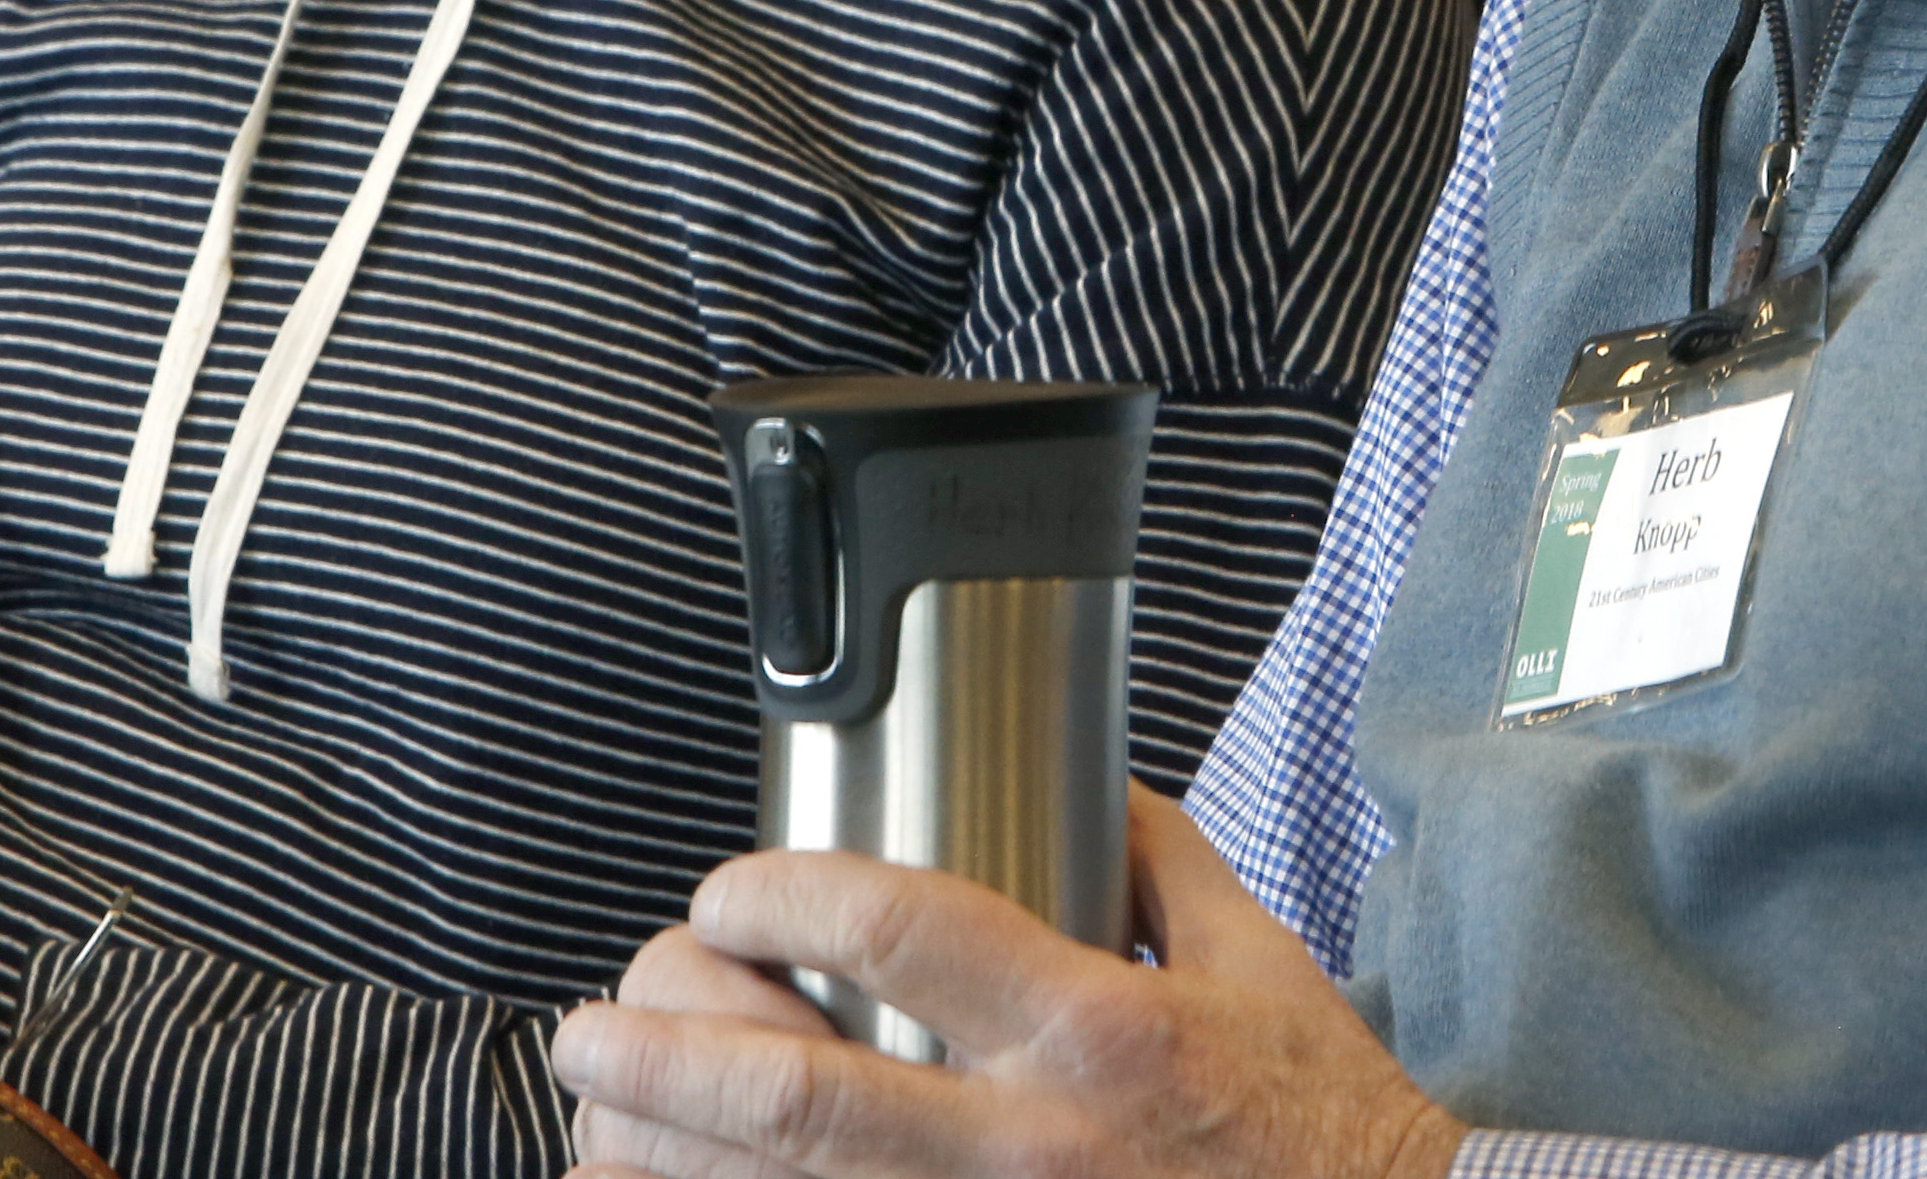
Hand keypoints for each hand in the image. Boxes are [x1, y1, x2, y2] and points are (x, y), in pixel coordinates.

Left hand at [558, 790, 1461, 1178]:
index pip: (898, 928)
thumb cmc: (1328, 1131)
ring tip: (597, 1114)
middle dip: (669, 1046)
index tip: (729, 890)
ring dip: (665, 1156)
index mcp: (1098, 1030)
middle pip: (800, 1093)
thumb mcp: (1265, 966)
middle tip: (597, 1014)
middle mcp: (1030, 1147)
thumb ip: (1158, 865)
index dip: (781, 893)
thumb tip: (1078, 785)